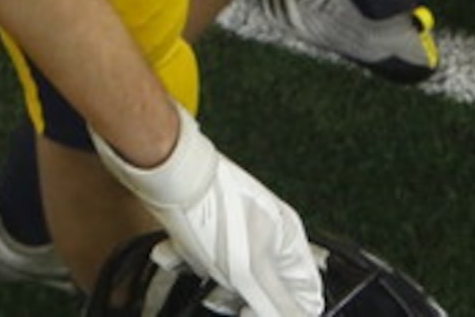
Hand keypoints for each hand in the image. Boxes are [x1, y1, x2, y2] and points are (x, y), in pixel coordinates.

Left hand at [97, 111, 323, 316]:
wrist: (168, 171)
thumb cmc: (214, 212)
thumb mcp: (249, 272)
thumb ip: (275, 305)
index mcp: (289, 242)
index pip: (305, 294)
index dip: (282, 313)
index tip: (252, 313)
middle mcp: (268, 234)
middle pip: (263, 288)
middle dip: (237, 296)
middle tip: (219, 295)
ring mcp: (237, 228)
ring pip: (228, 274)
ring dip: (206, 275)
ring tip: (193, 267)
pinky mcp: (208, 223)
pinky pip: (200, 255)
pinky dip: (184, 259)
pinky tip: (172, 254)